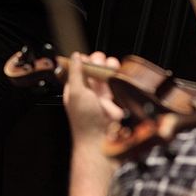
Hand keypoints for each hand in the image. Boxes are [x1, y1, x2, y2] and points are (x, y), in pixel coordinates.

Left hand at [64, 52, 124, 195]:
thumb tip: (75, 56)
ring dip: (110, 65)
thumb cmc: (85, 119)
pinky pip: (119, 82)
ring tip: (112, 66)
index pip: (79, 67)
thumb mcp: (76, 92)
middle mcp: (90, 90)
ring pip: (108, 72)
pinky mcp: (117, 98)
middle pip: (95, 67)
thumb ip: (76, 73)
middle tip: (101, 63)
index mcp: (76, 88)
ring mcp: (104, 94)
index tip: (88, 59)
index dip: (84, 60)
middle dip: (99, 61)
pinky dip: (120, 75)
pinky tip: (119, 72)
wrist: (102, 140)